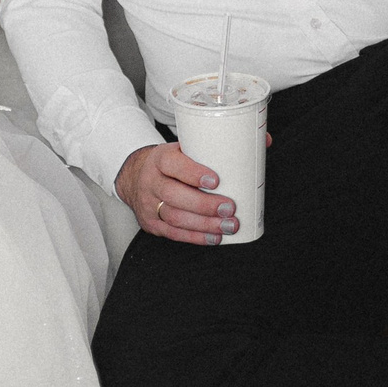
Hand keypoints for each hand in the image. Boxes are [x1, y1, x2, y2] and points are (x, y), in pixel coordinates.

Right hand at [116, 139, 235, 244]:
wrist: (138, 178)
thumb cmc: (169, 165)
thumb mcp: (181, 150)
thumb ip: (205, 152)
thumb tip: (249, 149)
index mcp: (160, 159)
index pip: (172, 164)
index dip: (193, 173)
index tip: (215, 180)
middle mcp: (151, 182)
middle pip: (174, 195)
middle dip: (204, 205)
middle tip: (228, 208)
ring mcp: (149, 205)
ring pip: (175, 217)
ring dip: (204, 224)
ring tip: (227, 225)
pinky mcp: (152, 224)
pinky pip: (174, 234)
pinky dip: (196, 237)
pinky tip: (214, 237)